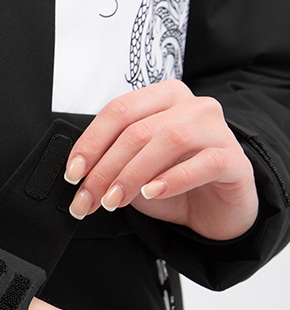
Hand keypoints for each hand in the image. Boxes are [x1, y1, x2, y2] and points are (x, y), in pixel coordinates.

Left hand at [64, 80, 258, 240]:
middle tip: (88, 198)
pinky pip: (204, 162)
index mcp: (163, 98)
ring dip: (133, 174)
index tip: (72, 173)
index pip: (119, 110)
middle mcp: (192, 106)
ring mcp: (217, 130)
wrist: (217, 211)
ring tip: (114, 200)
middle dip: (105, 168)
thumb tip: (77, 174)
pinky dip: (173, 178)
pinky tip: (153, 192)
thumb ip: (111, 163)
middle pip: (138, 129)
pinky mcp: (236, 160)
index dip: (91, 142)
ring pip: (168, 140)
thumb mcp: (135, 171)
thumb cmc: (175, 185)